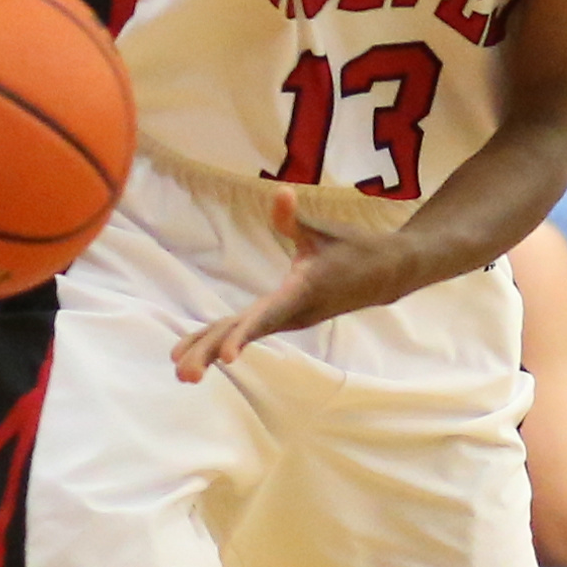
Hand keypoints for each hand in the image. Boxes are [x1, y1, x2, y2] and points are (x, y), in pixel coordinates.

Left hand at [173, 186, 411, 382]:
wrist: (386, 274)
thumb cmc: (355, 248)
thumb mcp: (325, 231)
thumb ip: (294, 218)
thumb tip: (279, 194)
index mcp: (302, 292)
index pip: (268, 316)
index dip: (245, 334)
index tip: (226, 356)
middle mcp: (292, 313)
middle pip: (246, 334)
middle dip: (213, 351)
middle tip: (183, 372)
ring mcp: (287, 319)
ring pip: (243, 335)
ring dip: (211, 351)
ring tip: (180, 371)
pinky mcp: (284, 318)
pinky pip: (247, 331)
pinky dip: (221, 339)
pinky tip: (196, 350)